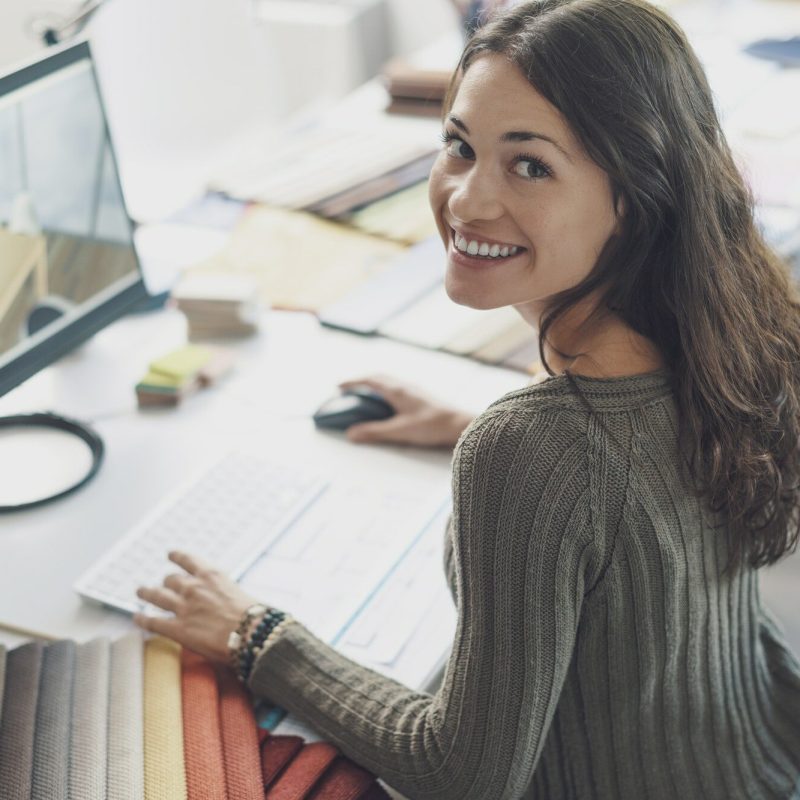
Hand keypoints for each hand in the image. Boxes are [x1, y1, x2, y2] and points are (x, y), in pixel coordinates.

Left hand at [133, 551, 260, 663]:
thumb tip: (224, 600)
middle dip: (166, 582)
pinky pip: (153, 622)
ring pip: (156, 596)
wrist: (250, 632)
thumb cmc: (253, 615)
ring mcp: (184, 607)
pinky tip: (137, 618)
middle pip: (170, 579)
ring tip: (140, 591)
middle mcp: (194, 587)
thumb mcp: (239, 593)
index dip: (177, 556)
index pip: (188, 560)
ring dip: (146, 593)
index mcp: (211, 575)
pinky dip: (142, 619)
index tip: (170, 554)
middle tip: (162, 584)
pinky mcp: (178, 629)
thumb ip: (224, 593)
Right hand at [338, 375, 473, 447]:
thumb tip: (351, 434)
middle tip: (350, 389)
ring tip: (367, 395)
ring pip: (391, 382)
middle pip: (380, 377)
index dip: (352, 382)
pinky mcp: (423, 397)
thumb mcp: (399, 431)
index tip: (338, 386)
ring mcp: (416, 390)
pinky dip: (388, 391)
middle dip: (362, 381)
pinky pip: (400, 388)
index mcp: (397, 390)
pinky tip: (391, 404)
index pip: (370, 380)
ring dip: (376, 385)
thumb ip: (375, 432)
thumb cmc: (432, 425)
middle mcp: (406, 386)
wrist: (460, 424)